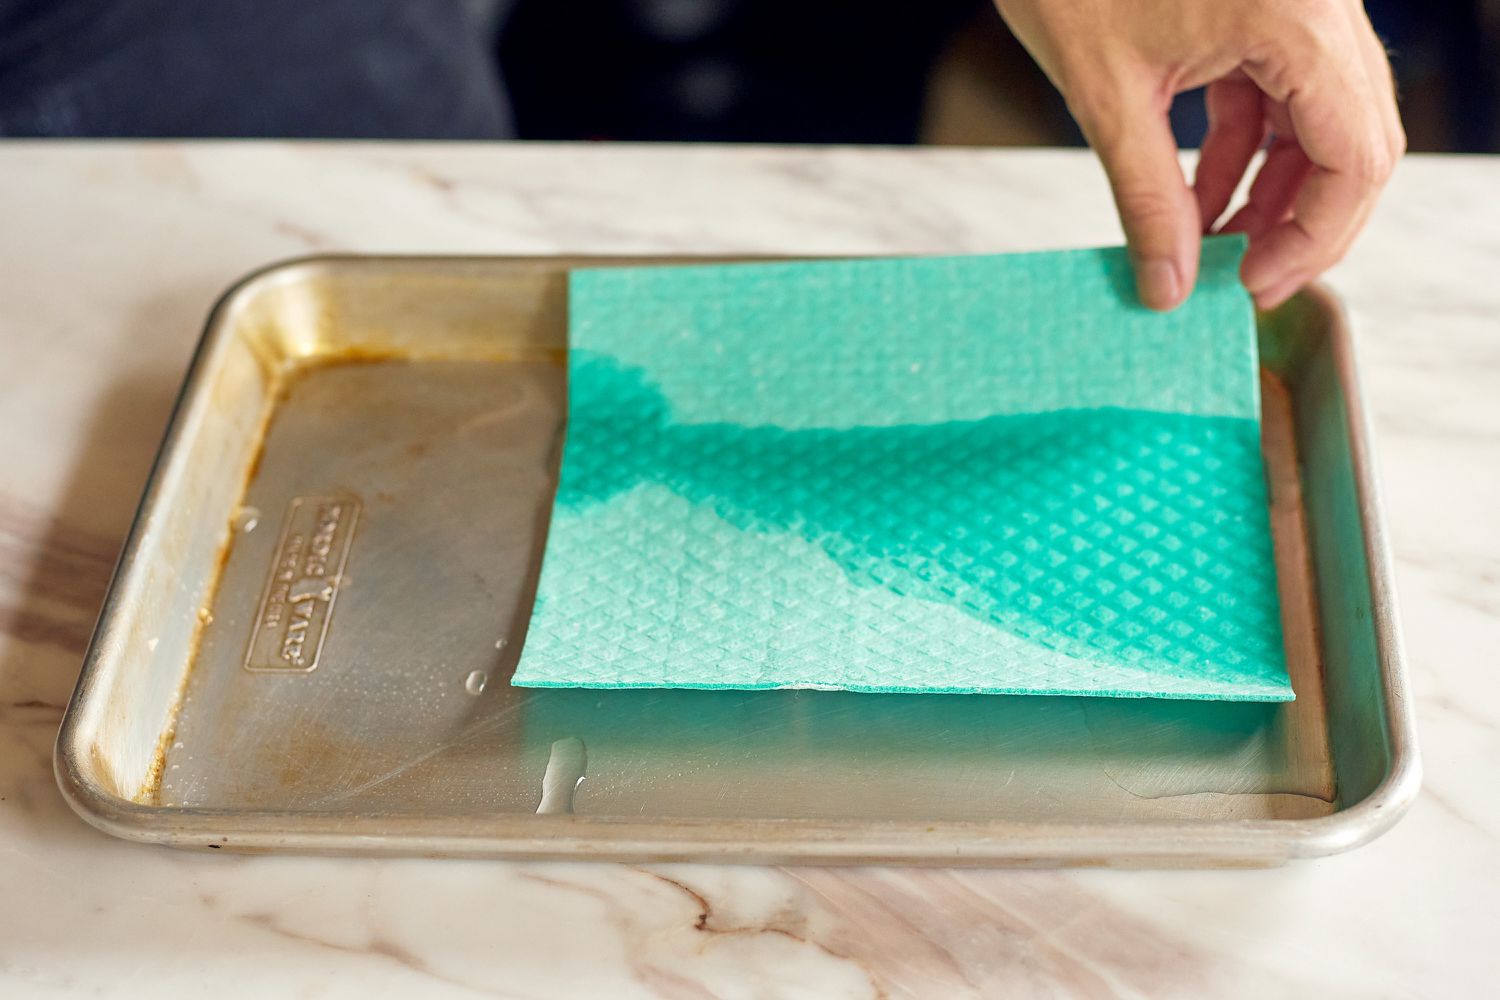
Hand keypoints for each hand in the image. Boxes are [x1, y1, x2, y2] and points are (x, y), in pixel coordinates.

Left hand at [994, 0, 1403, 309]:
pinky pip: (1280, 97)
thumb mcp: (1107, 100)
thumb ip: (1147, 200)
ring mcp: (1298, 7)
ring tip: (1211, 250)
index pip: (1355, 156)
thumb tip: (1168, 288)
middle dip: (1303, 223)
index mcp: (1296, 20)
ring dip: (1273, 195)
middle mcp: (1318, 8)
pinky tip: (1200, 203)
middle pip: (1355, 142)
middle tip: (1242, 281)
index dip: (1314, 238)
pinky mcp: (1265, 12)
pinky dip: (1246, 154)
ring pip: (1321, 124)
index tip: (1252, 286)